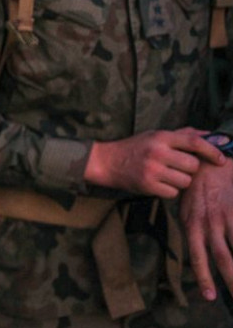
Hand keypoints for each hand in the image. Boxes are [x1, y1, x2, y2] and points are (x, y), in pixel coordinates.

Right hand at [84, 127, 226, 196]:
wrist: (107, 162)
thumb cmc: (135, 147)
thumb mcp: (156, 135)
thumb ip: (183, 134)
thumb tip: (212, 134)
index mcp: (161, 137)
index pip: (194, 142)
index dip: (212, 150)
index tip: (222, 159)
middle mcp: (157, 152)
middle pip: (193, 165)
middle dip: (190, 169)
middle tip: (178, 167)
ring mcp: (152, 169)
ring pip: (185, 181)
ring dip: (181, 181)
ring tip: (167, 175)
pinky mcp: (148, 185)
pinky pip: (173, 192)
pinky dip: (169, 190)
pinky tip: (158, 183)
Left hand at [179, 160, 232, 301]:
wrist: (206, 161)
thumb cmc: (196, 189)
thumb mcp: (187, 210)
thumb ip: (193, 233)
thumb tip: (200, 256)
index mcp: (191, 225)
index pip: (198, 257)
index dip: (204, 278)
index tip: (209, 297)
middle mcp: (208, 224)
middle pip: (223, 260)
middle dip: (231, 281)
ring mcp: (225, 216)